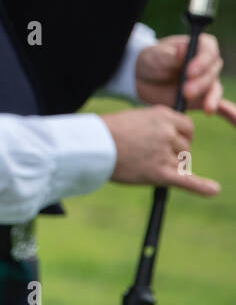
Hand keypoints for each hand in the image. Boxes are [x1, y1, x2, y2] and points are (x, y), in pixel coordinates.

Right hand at [101, 105, 219, 195]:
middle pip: (185, 148)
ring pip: (181, 164)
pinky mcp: (159, 172)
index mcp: (162, 115)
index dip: (181, 137)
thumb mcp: (134, 119)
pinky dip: (201, 187)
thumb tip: (174, 142)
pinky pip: (187, 181)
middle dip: (173, 153)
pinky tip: (213, 190)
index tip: (171, 142)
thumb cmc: (106, 133)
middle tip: (148, 155)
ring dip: (168, 166)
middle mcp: (168, 132)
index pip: (187, 128)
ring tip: (143, 164)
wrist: (90, 145)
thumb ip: (155, 127)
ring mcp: (165, 153)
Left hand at [135, 34, 235, 122]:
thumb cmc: (151, 60)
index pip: (209, 51)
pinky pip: (221, 106)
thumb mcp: (156, 55)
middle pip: (212, 73)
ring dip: (210, 99)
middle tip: (185, 92)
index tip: (189, 72)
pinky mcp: (205, 98)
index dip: (202, 62)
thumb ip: (171, 55)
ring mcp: (208, 82)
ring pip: (215, 90)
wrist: (142, 78)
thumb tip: (183, 50)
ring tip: (206, 109)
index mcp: (200, 46)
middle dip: (200, 84)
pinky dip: (230, 114)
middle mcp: (208, 63)